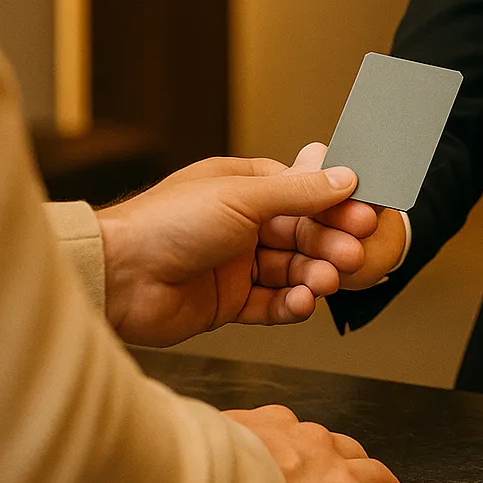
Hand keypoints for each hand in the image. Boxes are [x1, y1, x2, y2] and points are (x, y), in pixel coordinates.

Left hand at [97, 150, 375, 345]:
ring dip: (313, 275)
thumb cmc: (167, 223)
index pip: (304, 194)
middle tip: (352, 254)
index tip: (364, 215)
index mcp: (245, 187)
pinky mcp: (227, 303)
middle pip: (302, 234)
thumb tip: (345, 177)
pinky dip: (290, 305)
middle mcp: (242, 224)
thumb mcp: (242, 197)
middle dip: (329, 243)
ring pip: (291, 269)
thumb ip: (298, 192)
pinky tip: (302, 303)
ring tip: (326, 281)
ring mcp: (235, 264)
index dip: (335, 206)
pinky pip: (270, 304)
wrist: (117, 277)